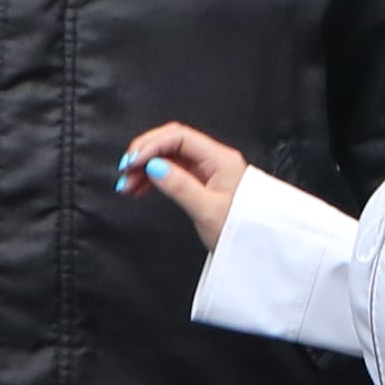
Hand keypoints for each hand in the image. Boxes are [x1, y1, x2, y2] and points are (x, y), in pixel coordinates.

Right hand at [117, 118, 251, 246]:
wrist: (259, 247)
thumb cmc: (240, 230)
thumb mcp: (207, 210)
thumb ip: (180, 186)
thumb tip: (154, 166)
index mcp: (220, 159)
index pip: (179, 137)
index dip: (152, 145)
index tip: (132, 162)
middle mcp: (214, 159)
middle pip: (172, 142)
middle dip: (145, 153)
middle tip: (125, 171)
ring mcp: (208, 169)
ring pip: (169, 156)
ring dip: (145, 167)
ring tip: (127, 185)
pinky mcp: (202, 181)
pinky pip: (173, 170)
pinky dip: (153, 177)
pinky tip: (139, 188)